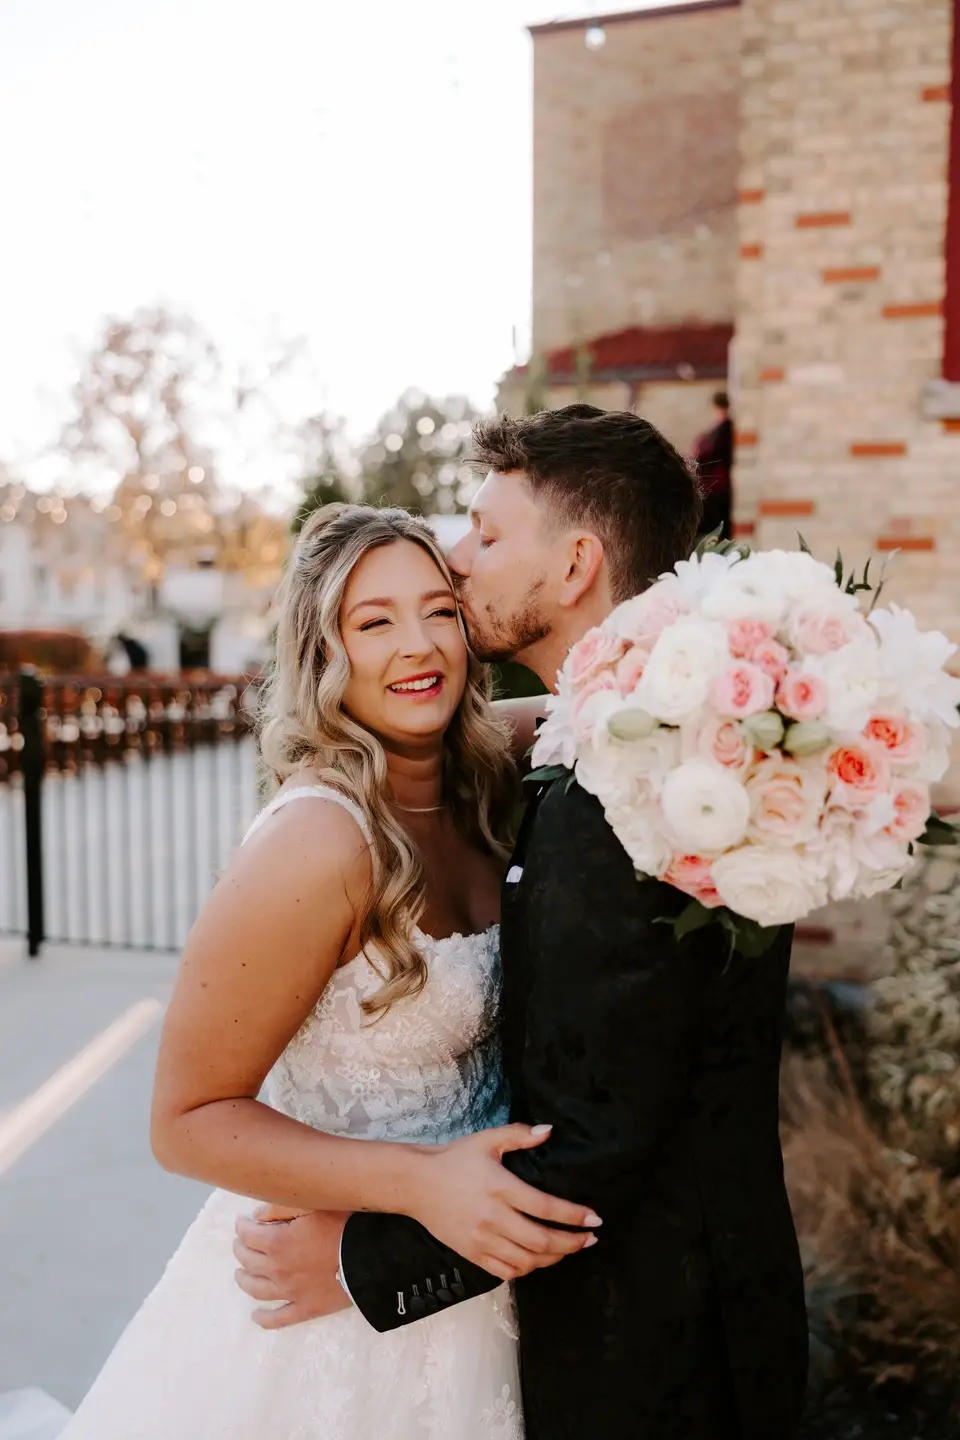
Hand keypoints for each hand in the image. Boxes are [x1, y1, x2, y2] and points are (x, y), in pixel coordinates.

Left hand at [233, 1206, 352, 1329]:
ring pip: (256, 1290)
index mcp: (277, 1243)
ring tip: (241, 1273)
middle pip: (248, 1261)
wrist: (370, 1258)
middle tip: (241, 1243)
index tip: (242, 1222)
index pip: (247, 1234)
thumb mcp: (312, 1204)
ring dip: (244, 1280)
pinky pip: (279, 1319)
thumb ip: (281, 1206)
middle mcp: (277, 1270)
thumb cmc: (343, 1225)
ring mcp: (290, 1292)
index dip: (242, 1226)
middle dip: (241, 1249)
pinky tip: (256, 1316)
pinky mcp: (306, 1309)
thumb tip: (256, 1215)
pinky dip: (264, 1318)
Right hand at [411, 1124, 601, 1280]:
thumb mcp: (486, 1140)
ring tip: (568, 1249)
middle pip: (542, 1241)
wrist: (416, 1184)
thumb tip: (549, 1132)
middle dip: (572, 1243)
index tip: (595, 1220)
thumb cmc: (454, 1159)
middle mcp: (493, 1218)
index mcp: (500, 1188)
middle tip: (589, 1239)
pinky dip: (527, 1270)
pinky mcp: (472, 1255)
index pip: (546, 1208)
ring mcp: (482, 1240)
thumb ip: (519, 1135)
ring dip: (553, 1259)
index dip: (574, 1216)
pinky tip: (537, 1260)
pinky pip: (506, 1271)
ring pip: (527, 1261)